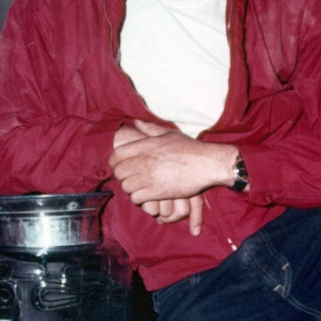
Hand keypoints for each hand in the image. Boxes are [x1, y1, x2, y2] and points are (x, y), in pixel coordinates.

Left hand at [110, 120, 239, 236]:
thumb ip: (150, 129)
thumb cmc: (190, 148)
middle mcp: (145, 161)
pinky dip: (138, 198)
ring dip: (130, 188)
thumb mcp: (169, 134)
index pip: (117, 155)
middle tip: (129, 178)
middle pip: (119, 172)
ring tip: (137, 187)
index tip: (117, 167)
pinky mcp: (156, 192)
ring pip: (126, 186)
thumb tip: (136, 122)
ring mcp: (149, 177)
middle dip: (122, 176)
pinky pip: (136, 198)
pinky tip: (145, 195)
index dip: (113, 163)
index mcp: (146, 146)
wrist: (207, 164)